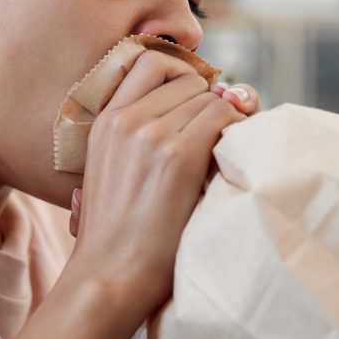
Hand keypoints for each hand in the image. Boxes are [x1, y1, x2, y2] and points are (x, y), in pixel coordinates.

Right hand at [63, 51, 258, 323]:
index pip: (151, 62)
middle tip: (212, 139)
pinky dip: (235, 131)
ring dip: (222, 121)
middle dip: (206, 103)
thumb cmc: (118, 236)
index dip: (181, 79)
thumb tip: (207, 99)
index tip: (192, 108)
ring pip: (209, 97)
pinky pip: (223, 117)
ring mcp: (150, 135)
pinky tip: (227, 160)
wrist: (109, 275)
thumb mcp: (112, 173)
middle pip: (187, 79)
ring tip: (216, 156)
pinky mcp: (178, 156)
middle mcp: (124, 120)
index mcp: (103, 121)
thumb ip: (140, 136)